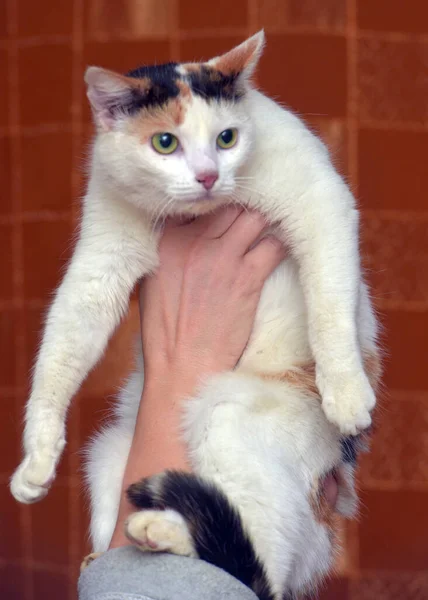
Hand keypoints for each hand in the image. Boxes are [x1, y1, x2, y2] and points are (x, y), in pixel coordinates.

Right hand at [109, 207, 285, 547]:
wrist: (184, 368)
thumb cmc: (166, 331)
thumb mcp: (152, 282)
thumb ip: (168, 250)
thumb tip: (185, 232)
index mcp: (167, 240)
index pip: (198, 202)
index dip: (215, 202)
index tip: (226, 206)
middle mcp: (194, 241)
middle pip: (230, 203)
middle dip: (243, 206)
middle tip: (254, 213)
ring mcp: (223, 257)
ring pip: (256, 216)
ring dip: (265, 221)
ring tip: (269, 229)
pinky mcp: (248, 276)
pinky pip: (275, 244)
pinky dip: (279, 243)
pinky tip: (278, 250)